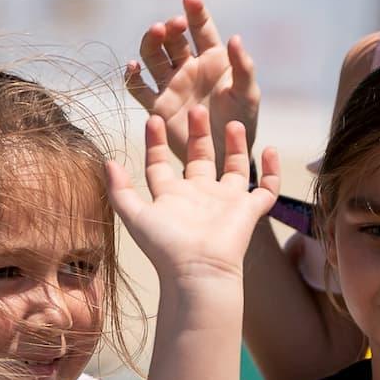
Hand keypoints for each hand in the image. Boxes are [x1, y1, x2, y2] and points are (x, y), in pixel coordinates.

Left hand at [110, 105, 281, 286]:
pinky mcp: (248, 211)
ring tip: (233, 123)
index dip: (156, 143)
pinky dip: (272, 170)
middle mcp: (200, 197)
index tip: (153, 119)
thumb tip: (108, 161)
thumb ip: (120, 189)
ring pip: (235, 169)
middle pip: (201, 160)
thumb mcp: (135, 215)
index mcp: (172, 197)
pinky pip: (267, 188)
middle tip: (198, 109)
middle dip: (199, 135)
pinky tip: (271, 149)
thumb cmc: (165, 246)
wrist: (198, 269)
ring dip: (235, 146)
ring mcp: (226, 203)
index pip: (162, 165)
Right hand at [124, 0, 263, 154]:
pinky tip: (134, 67)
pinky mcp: (158, 105)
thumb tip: (235, 38)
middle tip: (174, 24)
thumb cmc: (241, 121)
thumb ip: (243, 67)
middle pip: (173, 39)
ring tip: (155, 33)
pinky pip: (138, 87)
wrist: (225, 155)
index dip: (195, 12)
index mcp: (213, 59)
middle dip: (171, 28)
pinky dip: (132, 76)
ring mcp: (171, 84)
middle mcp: (188, 67)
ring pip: (153, 56)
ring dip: (151, 43)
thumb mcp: (248, 93)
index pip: (202, 29)